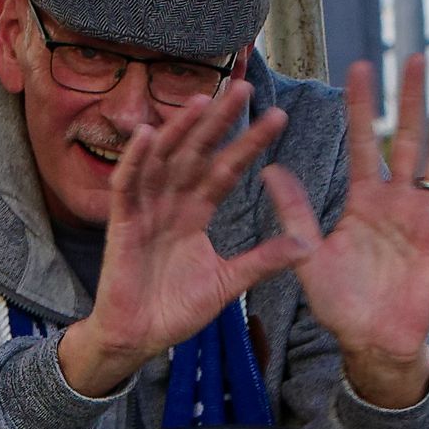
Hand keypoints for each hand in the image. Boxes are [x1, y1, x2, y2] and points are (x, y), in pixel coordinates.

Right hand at [58, 80, 310, 397]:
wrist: (138, 340)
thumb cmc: (176, 310)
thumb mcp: (229, 283)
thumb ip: (262, 261)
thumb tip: (306, 245)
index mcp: (195, 212)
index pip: (226, 169)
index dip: (249, 143)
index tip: (277, 118)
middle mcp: (170, 202)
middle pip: (197, 152)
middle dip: (219, 121)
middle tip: (245, 88)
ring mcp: (145, 209)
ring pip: (164, 159)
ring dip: (180, 129)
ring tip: (202, 99)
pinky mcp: (121, 224)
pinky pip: (127, 184)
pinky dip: (135, 159)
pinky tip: (150, 134)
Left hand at [273, 55, 428, 409]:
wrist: (372, 342)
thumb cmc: (340, 303)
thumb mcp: (308, 254)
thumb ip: (295, 212)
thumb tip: (269, 170)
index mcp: (362, 201)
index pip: (364, 142)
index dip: (363, 107)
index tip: (360, 68)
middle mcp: (395, 201)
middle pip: (407, 138)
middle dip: (410, 99)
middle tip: (414, 57)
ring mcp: (422, 217)